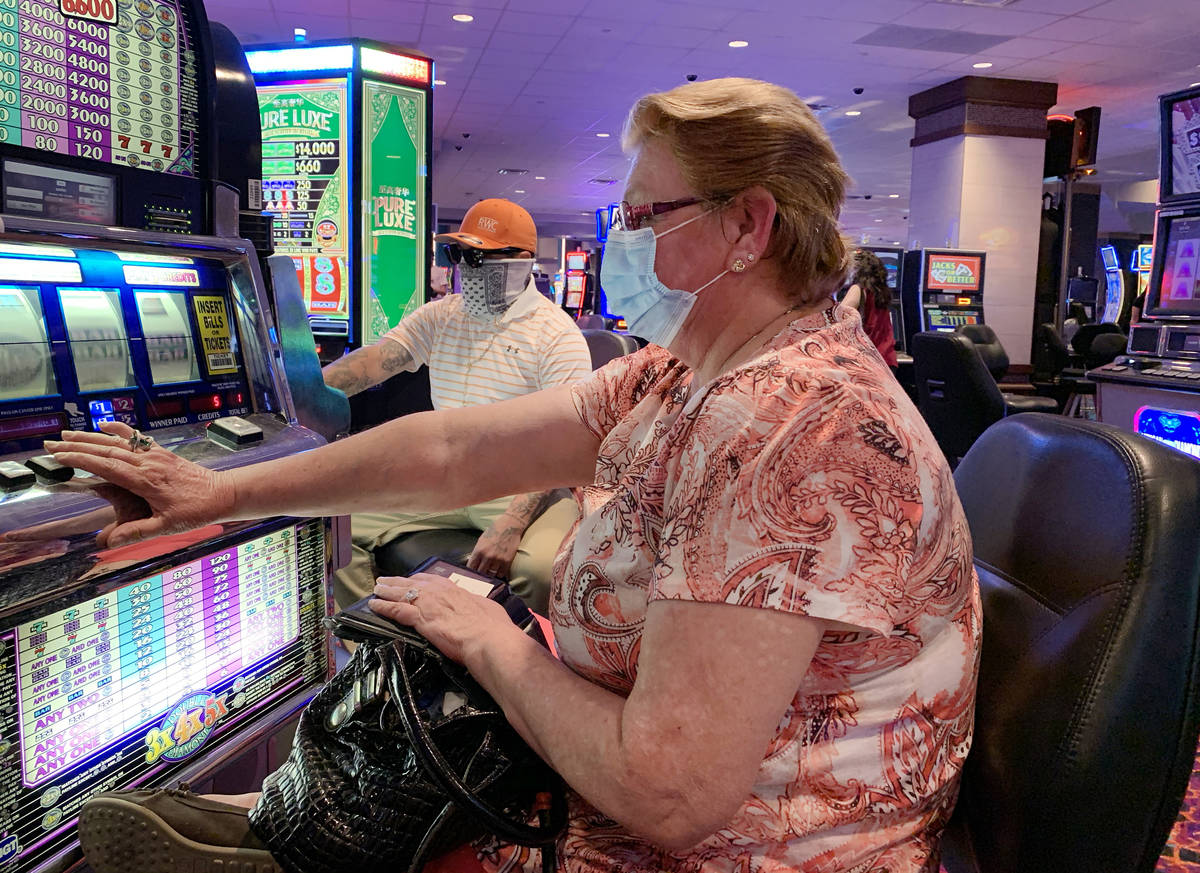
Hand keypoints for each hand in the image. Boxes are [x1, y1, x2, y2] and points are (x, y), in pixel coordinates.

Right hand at [38, 421, 232, 547]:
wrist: (224, 493)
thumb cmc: (197, 510)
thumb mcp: (167, 527)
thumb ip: (137, 532)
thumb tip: (108, 542)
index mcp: (146, 480)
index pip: (106, 466)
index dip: (81, 460)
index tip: (59, 456)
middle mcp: (148, 463)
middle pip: (106, 450)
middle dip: (77, 446)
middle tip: (51, 444)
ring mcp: (156, 455)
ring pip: (118, 442)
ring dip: (91, 437)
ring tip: (67, 434)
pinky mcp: (163, 453)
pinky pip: (137, 438)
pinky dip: (119, 430)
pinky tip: (105, 425)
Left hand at [369, 573, 521, 665]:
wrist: (488, 640)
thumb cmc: (493, 628)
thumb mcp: (487, 609)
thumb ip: (475, 606)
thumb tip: (475, 606)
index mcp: (455, 590)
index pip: (431, 581)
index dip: (418, 580)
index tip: (411, 580)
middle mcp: (439, 593)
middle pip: (413, 584)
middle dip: (398, 582)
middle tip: (385, 581)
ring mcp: (428, 604)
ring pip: (401, 594)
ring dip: (386, 591)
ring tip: (376, 589)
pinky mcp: (420, 619)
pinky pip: (396, 610)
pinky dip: (383, 607)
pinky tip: (374, 605)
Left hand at [466, 517, 523, 578]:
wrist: (510, 525)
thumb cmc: (495, 531)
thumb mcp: (481, 540)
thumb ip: (477, 552)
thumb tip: (473, 563)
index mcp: (479, 550)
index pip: (471, 567)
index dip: (471, 572)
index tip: (472, 574)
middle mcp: (487, 556)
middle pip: (481, 573)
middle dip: (480, 574)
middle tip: (482, 575)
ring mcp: (498, 559)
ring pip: (491, 575)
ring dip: (490, 575)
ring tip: (490, 572)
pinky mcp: (507, 561)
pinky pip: (501, 573)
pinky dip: (499, 573)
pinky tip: (499, 570)